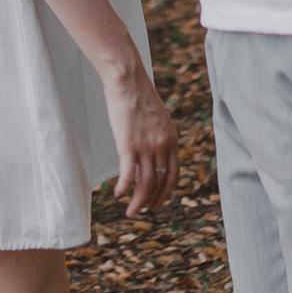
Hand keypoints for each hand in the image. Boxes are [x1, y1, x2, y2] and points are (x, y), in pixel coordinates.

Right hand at [103, 59, 178, 215]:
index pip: (173, 174)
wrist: (127, 80)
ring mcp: (146, 146)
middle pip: (159, 182)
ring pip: (144, 183)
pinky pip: (128, 174)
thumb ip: (159, 136)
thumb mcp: (158, 118)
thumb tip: (155, 150)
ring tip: (131, 212)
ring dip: (138, 201)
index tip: (158, 202)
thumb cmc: (139, 96)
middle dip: (152, 200)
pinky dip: (124, 188)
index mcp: (172, 139)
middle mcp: (162, 145)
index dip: (166, 192)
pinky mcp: (128, 145)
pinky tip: (118, 194)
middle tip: (144, 211)